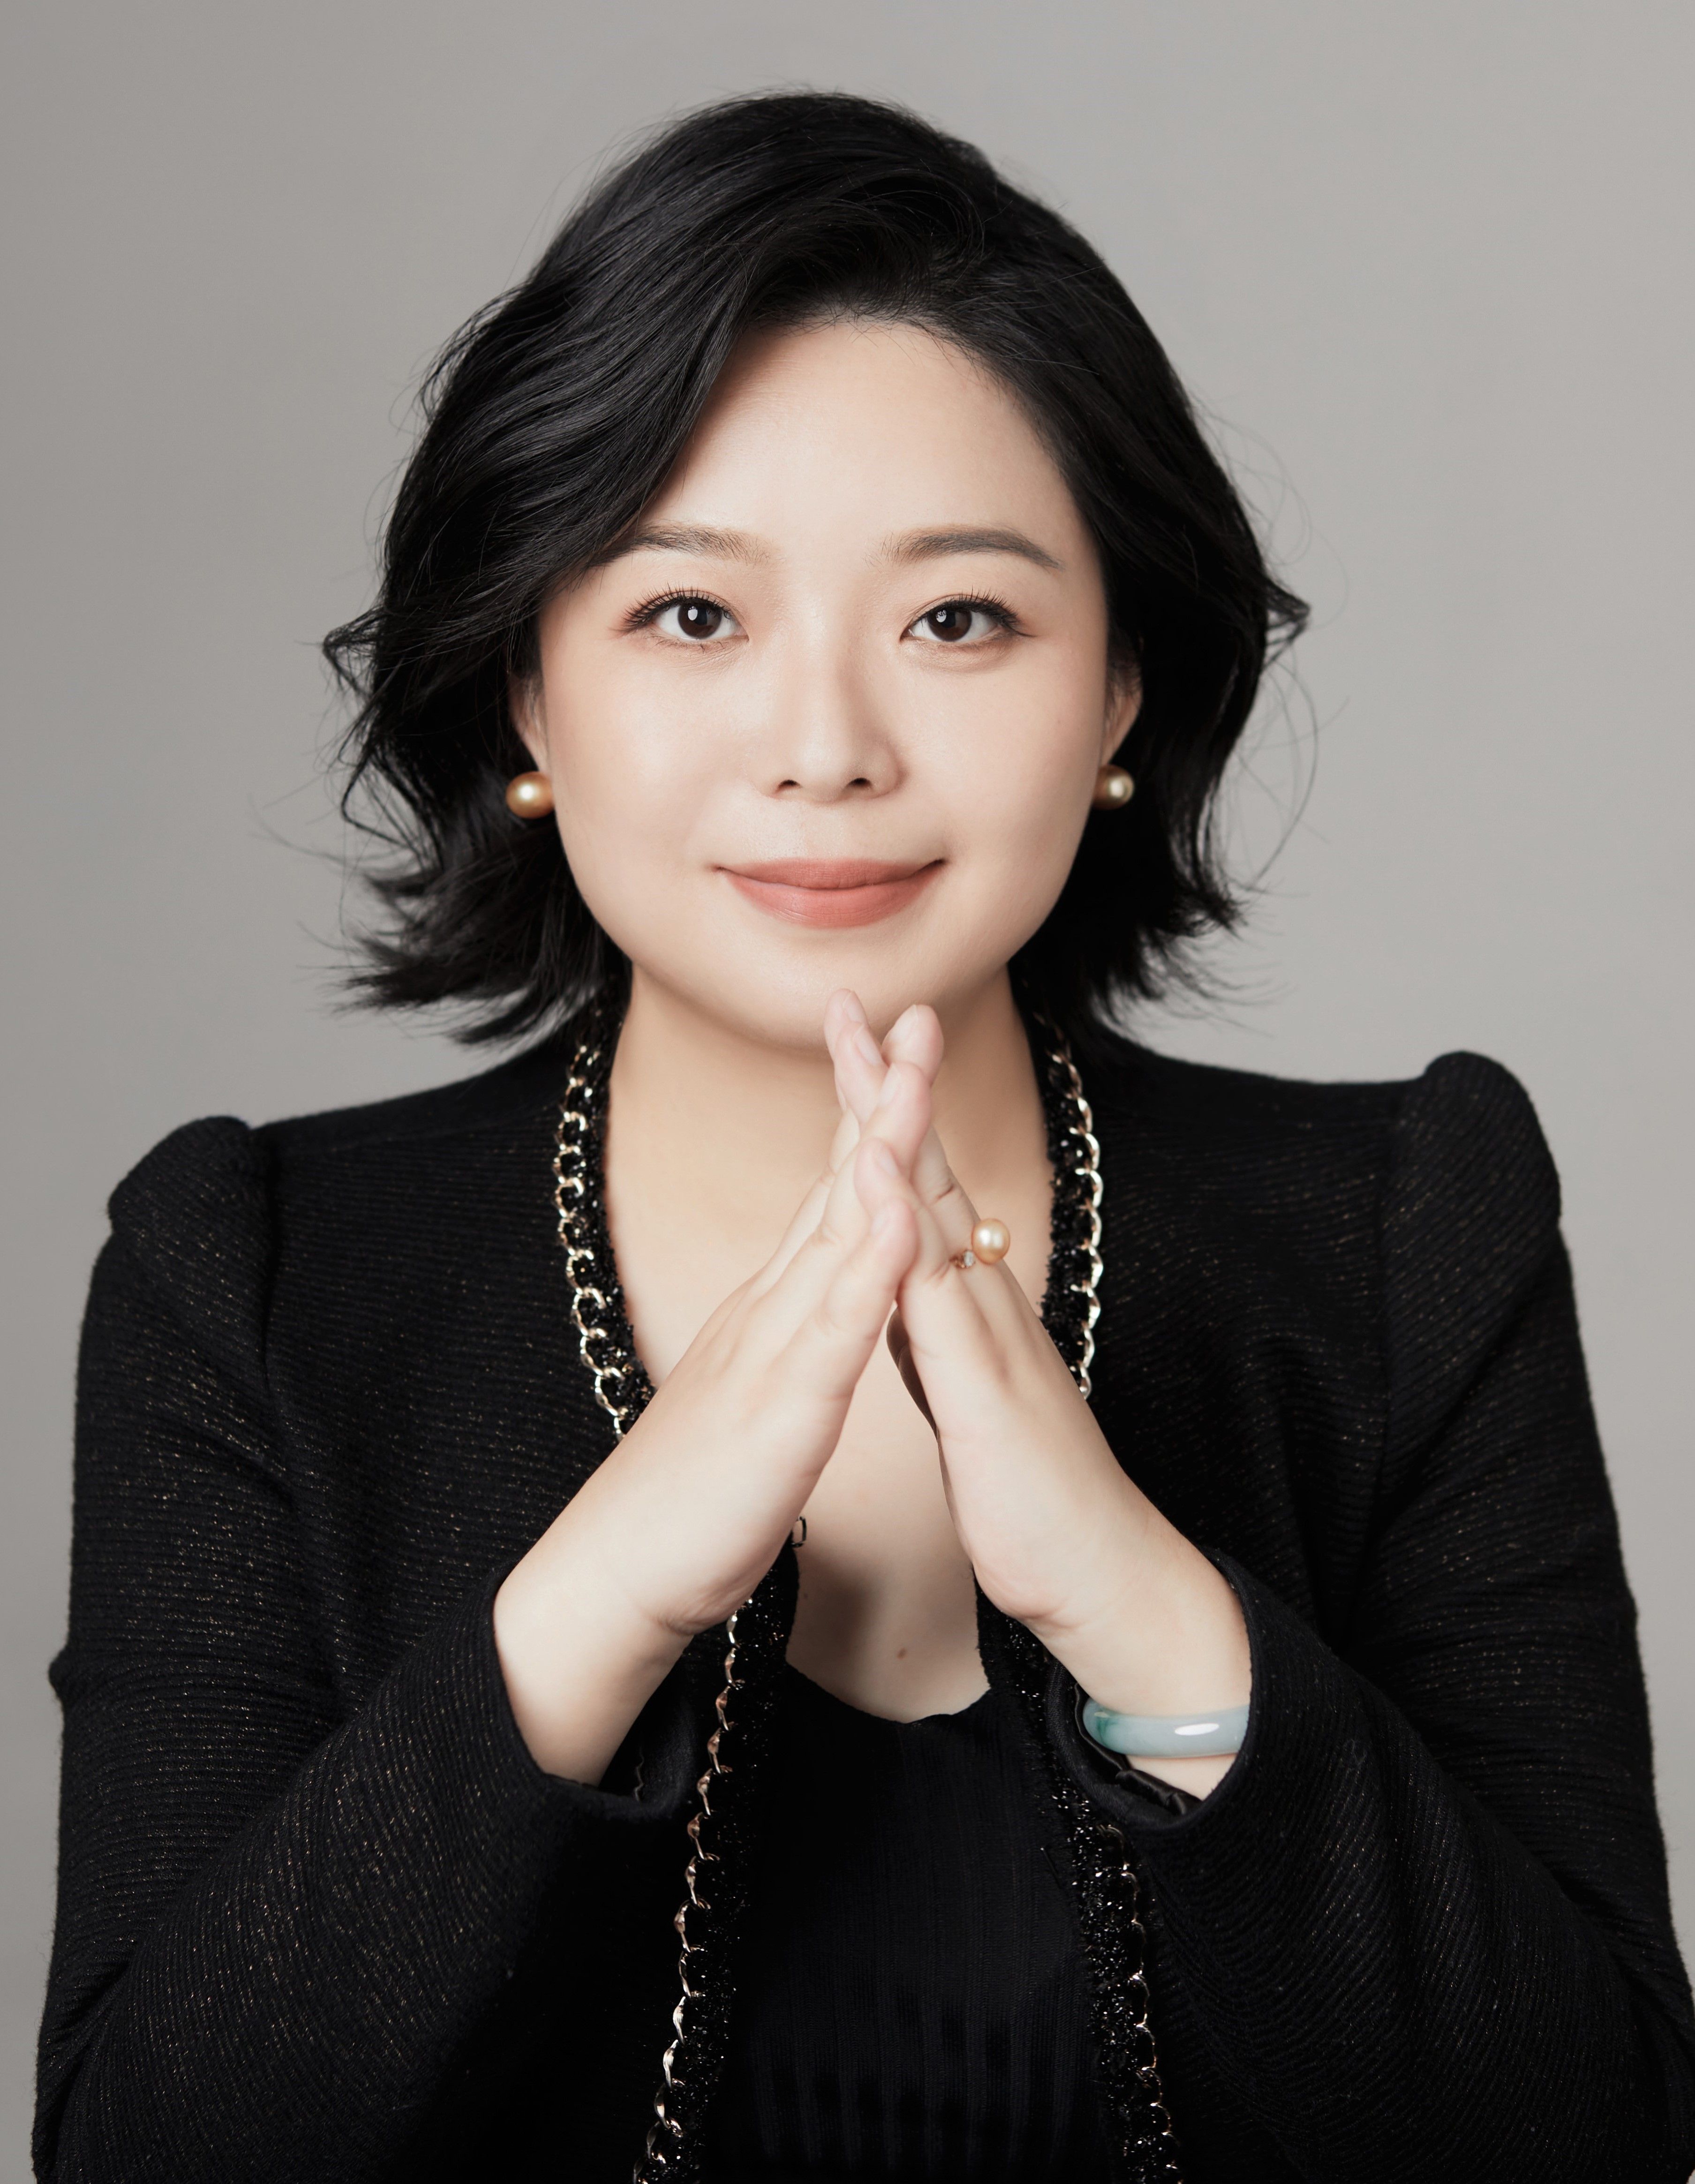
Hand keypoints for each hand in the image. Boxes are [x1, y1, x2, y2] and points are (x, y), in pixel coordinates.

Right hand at [493, 1031, 936, 1781]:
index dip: (871, 1116)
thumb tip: (820, 1300)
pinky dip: (868, 1264)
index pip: (834, 1193)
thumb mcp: (759, 1395)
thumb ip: (791, 1340)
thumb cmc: (694, 1494)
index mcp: (776, 1310)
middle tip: (916, 1008)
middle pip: (838, 1184)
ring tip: (916, 1073)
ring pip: (837, 1233)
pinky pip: (833, 1327)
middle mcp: (771, 1309)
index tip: (901, 1045)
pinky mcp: (778, 1410)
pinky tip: (899, 1214)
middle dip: (880, 1093)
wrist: (618, 1573)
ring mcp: (771, 1351)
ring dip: (880, 1148)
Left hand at [825, 992, 1251, 1793]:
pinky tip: (884, 1183)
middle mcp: (984, 1300)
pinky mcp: (987, 1386)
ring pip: (939, 1210)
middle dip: (893, 1083)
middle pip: (930, 1171)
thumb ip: (940, 1336)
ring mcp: (990, 1335)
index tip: (850, 1046)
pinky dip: (908, 1233)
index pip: (918, 1189)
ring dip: (905, 1127)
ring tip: (874, 1048)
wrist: (1099, 1574)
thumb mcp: (968, 1394)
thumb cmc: (1033, 1493)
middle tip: (861, 999)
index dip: (883, 1116)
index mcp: (967, 1305)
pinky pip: (939, 1296)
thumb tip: (913, 1295)